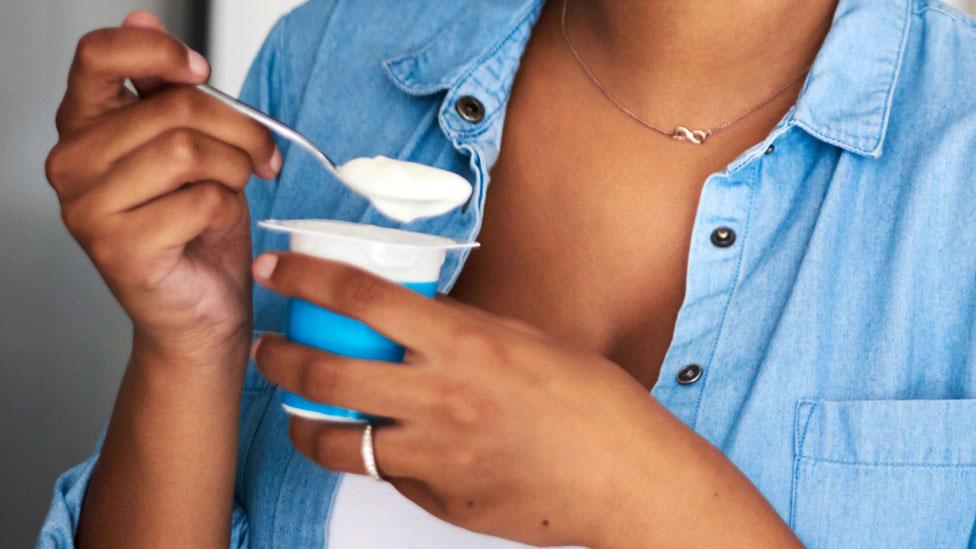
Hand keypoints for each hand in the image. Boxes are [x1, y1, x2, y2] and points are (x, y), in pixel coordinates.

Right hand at [45, 12, 279, 363]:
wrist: (200, 312)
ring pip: (189, 150)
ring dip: (236, 169)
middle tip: (262, 154)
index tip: (201, 72)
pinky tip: (214, 227)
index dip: (159, 52)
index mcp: (85, 128)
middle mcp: (71, 164)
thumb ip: (168, 94)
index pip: (99, 56)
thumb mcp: (191, 148)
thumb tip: (141, 20)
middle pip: (175, 108)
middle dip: (240, 129)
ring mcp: (87, 208)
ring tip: (238, 189)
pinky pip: (201, 200)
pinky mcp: (118, 248)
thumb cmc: (196, 232)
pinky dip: (227, 209)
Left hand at [251, 252, 681, 547]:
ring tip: (299, 414)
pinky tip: (393, 449)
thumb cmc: (592, 404)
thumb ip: (460, 332)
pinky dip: (379, 460)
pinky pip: (389, 477)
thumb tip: (412, 325)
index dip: (305, 277)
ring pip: (334, 443)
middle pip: (324, 372)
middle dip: (278, 356)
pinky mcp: (439, 500)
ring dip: (303, 424)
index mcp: (463, 343)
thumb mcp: (522, 341)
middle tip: (268, 347)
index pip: (361, 297)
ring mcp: (435, 457)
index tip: (277, 269)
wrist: (626, 477)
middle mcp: (439, 399)